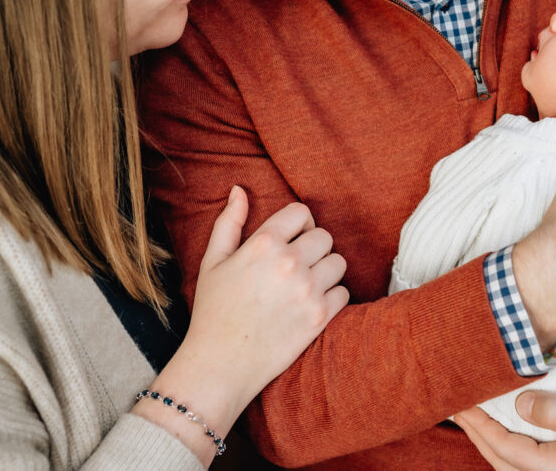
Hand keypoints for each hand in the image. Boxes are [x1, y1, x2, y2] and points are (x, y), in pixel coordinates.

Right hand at [153, 188, 348, 428]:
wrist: (219, 365)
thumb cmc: (213, 312)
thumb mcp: (212, 261)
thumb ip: (229, 222)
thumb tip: (240, 189)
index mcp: (263, 243)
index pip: (301, 212)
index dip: (298, 224)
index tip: (291, 239)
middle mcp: (289, 262)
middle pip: (324, 237)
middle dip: (313, 248)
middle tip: (297, 266)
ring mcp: (307, 290)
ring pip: (338, 262)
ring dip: (326, 271)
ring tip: (305, 285)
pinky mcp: (320, 317)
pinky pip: (343, 293)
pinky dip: (332, 297)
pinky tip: (311, 305)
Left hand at [454, 390, 555, 470]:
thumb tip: (519, 405)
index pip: (504, 449)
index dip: (479, 424)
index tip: (460, 400)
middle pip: (502, 460)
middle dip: (477, 432)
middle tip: (457, 403)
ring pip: (512, 464)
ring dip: (490, 439)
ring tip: (474, 413)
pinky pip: (527, 461)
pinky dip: (508, 444)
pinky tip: (505, 424)